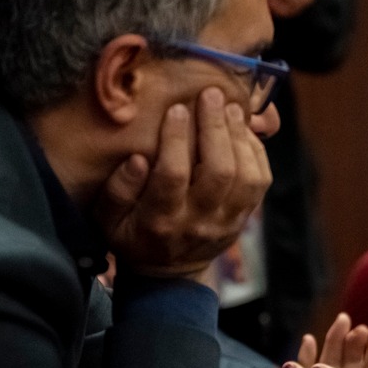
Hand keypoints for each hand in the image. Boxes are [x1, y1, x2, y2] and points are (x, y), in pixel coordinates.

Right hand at [93, 89, 272, 277]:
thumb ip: (118, 191)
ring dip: (240, 137)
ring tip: (230, 107)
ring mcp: (227, 221)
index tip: (176, 108)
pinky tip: (243, 129)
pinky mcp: (244, 218)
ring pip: (246, 177)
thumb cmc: (132, 235)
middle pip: (218, 172)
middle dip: (216, 128)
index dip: (177, 140)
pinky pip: (260, 182)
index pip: (172, 176)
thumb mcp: (108, 220)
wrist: (169, 274)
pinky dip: (255, 152)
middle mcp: (198, 222)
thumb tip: (137, 159)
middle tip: (211, 94)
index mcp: (160, 221)